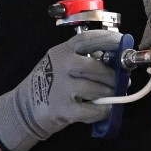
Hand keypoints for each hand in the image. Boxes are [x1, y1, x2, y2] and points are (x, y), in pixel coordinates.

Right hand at [0, 29, 120, 150]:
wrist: (26, 105)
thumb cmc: (53, 80)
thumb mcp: (64, 62)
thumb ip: (86, 58)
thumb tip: (116, 59)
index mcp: (64, 51)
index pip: (88, 39)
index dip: (109, 40)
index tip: (123, 43)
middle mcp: (62, 66)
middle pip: (94, 67)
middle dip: (112, 75)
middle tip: (121, 80)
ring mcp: (61, 87)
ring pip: (95, 89)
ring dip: (110, 93)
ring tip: (113, 95)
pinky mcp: (62, 108)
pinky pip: (91, 110)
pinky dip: (102, 110)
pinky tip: (105, 109)